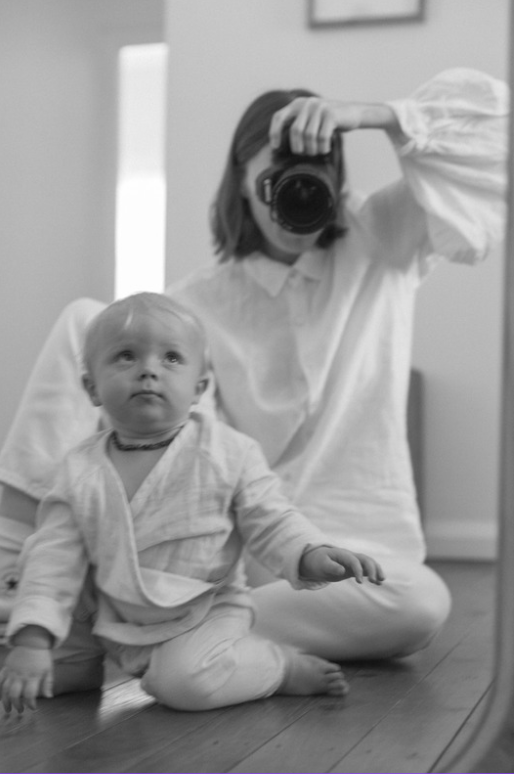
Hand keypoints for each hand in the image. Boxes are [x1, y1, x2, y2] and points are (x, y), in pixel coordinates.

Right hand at [0, 645, 53, 713]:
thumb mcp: (48, 669)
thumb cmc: (42, 657)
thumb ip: (48, 683)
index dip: (31, 704)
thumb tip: (49, 697)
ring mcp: (12, 671)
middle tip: (20, 710)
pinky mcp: (6, 668)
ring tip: (8, 709)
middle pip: (15, 694)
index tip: (33, 708)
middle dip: (17, 705)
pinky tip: (0, 697)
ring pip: (5, 690)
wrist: (32, 641)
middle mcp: (21, 675)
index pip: (30, 694)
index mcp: (33, 675)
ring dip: (6, 701)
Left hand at [269, 97, 403, 155]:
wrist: (353, 113)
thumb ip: (297, 125)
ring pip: (309, 136)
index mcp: (298, 104)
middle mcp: (307, 103)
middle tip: (305, 154)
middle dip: (299, 148)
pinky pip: (322, 137)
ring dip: (313, 149)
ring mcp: (319, 107)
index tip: (276, 147)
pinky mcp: (331, 114)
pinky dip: (323, 147)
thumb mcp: (310, 120)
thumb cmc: (329, 122)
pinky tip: (326, 149)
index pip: (279, 117)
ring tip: (318, 152)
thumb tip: (278, 145)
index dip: (274, 133)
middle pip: (295, 131)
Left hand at [299, 545, 384, 584]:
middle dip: (372, 569)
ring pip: (369, 563)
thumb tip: (342, 571)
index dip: (358, 570)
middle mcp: (350, 556)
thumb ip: (331, 567)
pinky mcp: (354, 568)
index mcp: (343, 554)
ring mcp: (353, 561)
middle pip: (366, 559)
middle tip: (375, 581)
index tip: (360, 582)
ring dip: (376, 571)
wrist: (316, 560)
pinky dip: (373, 574)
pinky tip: (379, 583)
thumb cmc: (318, 561)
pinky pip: (366, 570)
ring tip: (381, 581)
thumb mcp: (321, 564)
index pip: (354, 560)